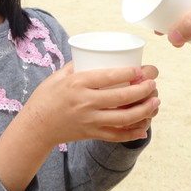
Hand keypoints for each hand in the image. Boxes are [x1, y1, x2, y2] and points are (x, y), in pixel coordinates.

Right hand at [22, 62, 159, 147]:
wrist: (35, 126)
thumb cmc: (46, 97)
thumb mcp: (58, 76)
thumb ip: (77, 66)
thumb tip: (95, 55)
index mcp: (77, 84)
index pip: (109, 77)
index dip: (129, 73)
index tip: (141, 69)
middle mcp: (85, 103)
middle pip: (121, 98)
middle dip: (142, 90)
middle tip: (153, 84)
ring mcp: (89, 120)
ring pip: (123, 118)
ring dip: (143, 111)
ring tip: (155, 102)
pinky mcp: (91, 134)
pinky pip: (116, 136)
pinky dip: (132, 133)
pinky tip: (144, 128)